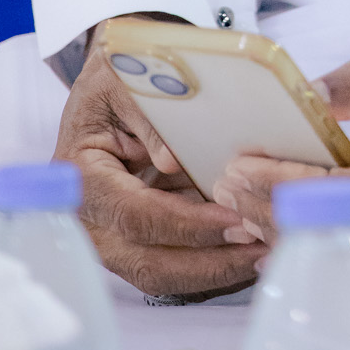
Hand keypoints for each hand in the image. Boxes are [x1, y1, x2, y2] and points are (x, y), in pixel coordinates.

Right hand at [53, 21, 258, 299]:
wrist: (108, 83)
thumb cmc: (115, 77)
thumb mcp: (126, 79)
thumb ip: (146, 116)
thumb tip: (171, 162)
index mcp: (82, 176)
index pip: (134, 214)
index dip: (185, 224)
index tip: (233, 221)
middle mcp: (92, 218)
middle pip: (148, 262)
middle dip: (208, 263)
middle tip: (262, 250)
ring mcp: (112, 236)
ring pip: (162, 272)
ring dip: (215, 270)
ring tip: (267, 255)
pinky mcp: (136, 239)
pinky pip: (172, 262)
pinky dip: (212, 262)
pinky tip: (252, 251)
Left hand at [216, 19, 349, 298]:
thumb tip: (310, 96)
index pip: (339, 197)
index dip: (281, 187)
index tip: (238, 168)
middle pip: (340, 237)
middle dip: (276, 214)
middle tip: (227, 189)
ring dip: (302, 241)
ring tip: (249, 215)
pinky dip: (342, 255)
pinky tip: (305, 241)